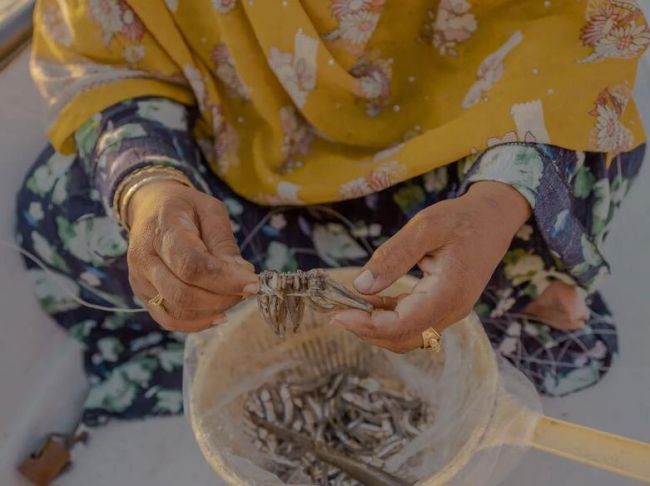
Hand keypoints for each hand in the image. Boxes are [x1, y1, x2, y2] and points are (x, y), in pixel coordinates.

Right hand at [126, 180, 256, 330]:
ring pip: (177, 311)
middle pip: (183, 293)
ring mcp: (140, 280)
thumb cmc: (186, 208)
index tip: (253, 283)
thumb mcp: (211, 211)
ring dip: (213, 310)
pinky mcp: (143, 296)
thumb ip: (224, 243)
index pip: (192, 264)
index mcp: (163, 228)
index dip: (225, 279)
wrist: (150, 208)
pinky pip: (170, 320)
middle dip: (223, 298)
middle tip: (247, 289)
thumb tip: (241, 274)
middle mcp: (144, 257)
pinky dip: (198, 322)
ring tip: (234, 295)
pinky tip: (219, 313)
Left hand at [330, 181, 530, 352]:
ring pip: (407, 336)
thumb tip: (361, 286)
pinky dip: (388, 317)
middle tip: (335, 314)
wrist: (494, 218)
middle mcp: (452, 311)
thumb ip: (393, 257)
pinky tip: (368, 301)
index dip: (366, 324)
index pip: (401, 325)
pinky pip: (413, 323)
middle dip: (366, 331)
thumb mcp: (425, 227)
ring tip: (346, 308)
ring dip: (375, 327)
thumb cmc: (461, 218)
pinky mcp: (444, 307)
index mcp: (449, 293)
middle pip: (402, 339)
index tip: (338, 312)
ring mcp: (450, 312)